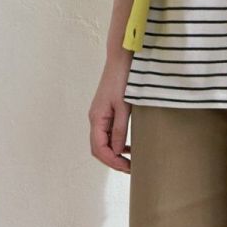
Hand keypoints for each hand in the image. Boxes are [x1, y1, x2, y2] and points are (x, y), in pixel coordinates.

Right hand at [90, 48, 133, 173]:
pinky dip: (116, 143)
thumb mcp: (124, 106)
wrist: (121, 59)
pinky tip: (129, 146)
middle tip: (131, 168)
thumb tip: (118, 151)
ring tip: (131, 160)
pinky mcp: (106, 111)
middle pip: (99, 148)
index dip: (112, 161)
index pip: (99, 149)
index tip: (127, 168)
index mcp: (96, 118)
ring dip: (114, 153)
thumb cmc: (122, 79)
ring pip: (103, 141)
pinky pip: (108, 133)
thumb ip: (120, 129)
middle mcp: (95, 118)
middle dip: (113, 161)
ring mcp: (100, 115)